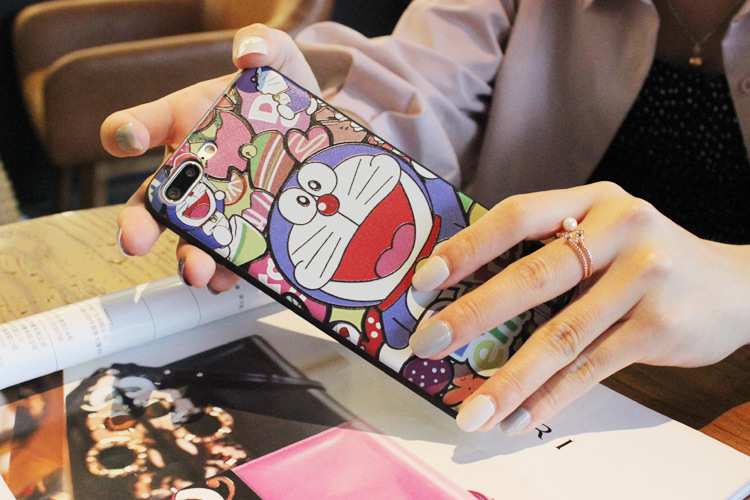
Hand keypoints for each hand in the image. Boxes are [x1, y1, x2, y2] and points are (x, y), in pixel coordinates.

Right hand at [101, 24, 319, 290]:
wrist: (320, 136)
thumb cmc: (283, 96)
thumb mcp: (279, 60)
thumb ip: (263, 44)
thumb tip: (247, 51)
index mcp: (186, 122)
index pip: (144, 124)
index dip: (129, 131)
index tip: (128, 140)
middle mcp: (192, 168)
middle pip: (153, 197)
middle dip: (141, 219)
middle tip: (135, 239)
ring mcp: (216, 203)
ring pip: (188, 235)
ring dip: (187, 256)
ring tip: (197, 272)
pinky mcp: (243, 229)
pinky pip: (227, 254)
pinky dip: (227, 270)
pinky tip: (232, 279)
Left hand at [408, 181, 749, 433]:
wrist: (735, 286)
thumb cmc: (648, 259)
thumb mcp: (604, 233)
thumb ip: (550, 249)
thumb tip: (468, 289)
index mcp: (592, 201)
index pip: (516, 216)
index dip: (466, 246)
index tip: (424, 279)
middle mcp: (620, 230)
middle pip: (533, 276)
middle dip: (472, 314)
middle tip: (428, 343)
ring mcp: (644, 278)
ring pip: (561, 335)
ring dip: (509, 377)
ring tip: (472, 408)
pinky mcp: (659, 327)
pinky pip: (592, 367)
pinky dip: (551, 397)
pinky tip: (520, 416)